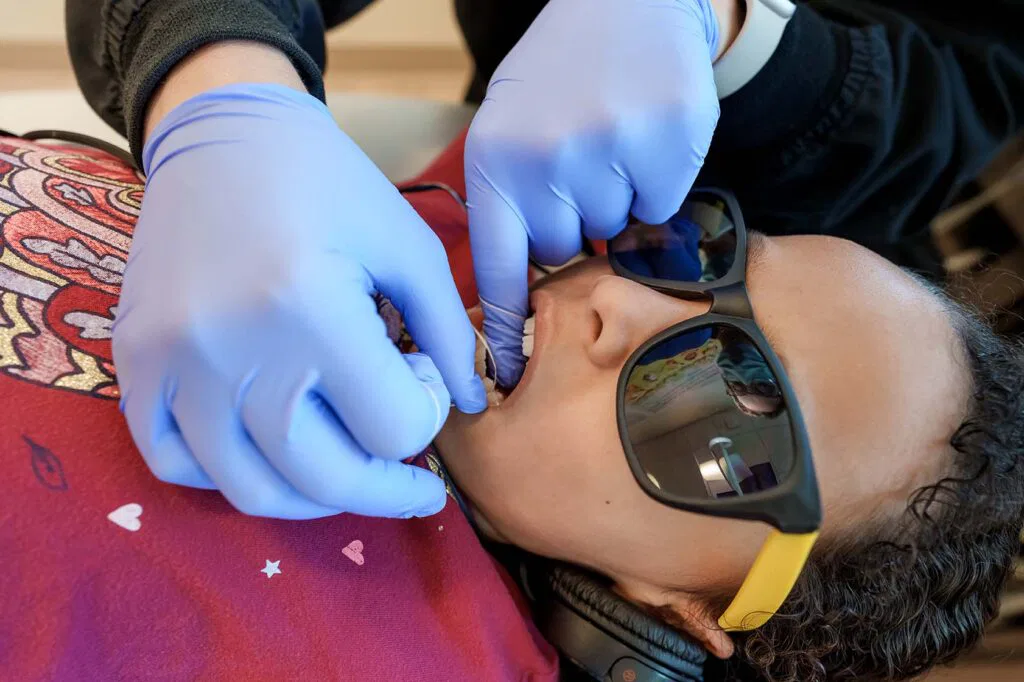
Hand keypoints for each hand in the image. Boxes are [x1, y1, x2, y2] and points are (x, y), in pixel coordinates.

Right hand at [117, 46, 485, 518]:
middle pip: (325, 476)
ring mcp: (174, 364)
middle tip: (415, 484)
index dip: (424, 417)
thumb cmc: (329, 184)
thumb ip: (448, 332)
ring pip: (250, 488)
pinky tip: (268, 452)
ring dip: (314, 498)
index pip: (392, 427)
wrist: (221, 135)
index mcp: (311, 307)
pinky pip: (174, 461)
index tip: (421, 382)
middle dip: (386, 490)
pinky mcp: (135, 364)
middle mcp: (234, 348)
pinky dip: (229, 475)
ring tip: (348, 474)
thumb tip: (464, 406)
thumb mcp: (408, 243)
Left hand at [466, 0, 738, 386]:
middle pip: (566, 251)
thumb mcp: (509, 131)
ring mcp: (610, 150)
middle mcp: (547, 159)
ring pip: (619, 230)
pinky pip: (664, 205)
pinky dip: (660, 183)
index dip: (504, 327)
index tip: (499, 379)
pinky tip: (646, 137)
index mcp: (496, 161)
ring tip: (609, 140)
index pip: (498, 267)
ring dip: (618, 200)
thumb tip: (530, 289)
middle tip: (577, 166)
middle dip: (573, 223)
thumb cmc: (560, 76)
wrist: (625, 2)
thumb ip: (514, 203)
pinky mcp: (668, 142)